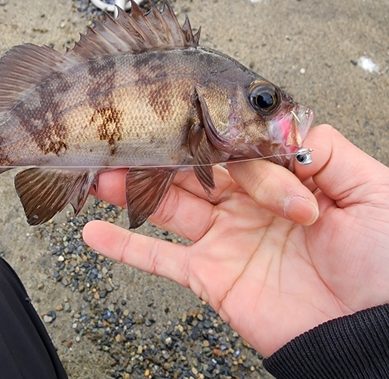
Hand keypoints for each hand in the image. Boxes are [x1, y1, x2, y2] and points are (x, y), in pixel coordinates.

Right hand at [82, 125, 388, 356]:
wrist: (371, 333)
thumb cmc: (382, 263)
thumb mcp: (370, 191)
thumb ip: (325, 150)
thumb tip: (284, 126)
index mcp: (277, 180)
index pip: (234, 147)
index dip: (215, 137)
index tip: (187, 120)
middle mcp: (244, 204)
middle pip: (191, 171)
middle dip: (157, 152)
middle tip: (125, 134)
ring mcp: (222, 239)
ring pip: (167, 205)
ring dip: (131, 189)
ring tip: (99, 173)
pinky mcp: (208, 275)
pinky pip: (159, 260)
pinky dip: (125, 247)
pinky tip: (93, 233)